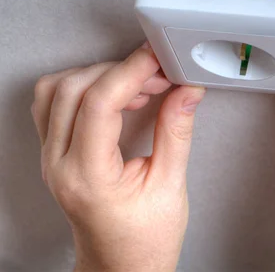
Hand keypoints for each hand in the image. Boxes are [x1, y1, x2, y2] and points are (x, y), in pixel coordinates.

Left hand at [31, 43, 205, 271]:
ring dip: (97, 75)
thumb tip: (186, 92)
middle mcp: (60, 164)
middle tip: (157, 74)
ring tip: (137, 85)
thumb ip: (176, 131)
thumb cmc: (143, 240)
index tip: (157, 58)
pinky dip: (83, 88)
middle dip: (119, 70)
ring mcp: (52, 158)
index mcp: (88, 176)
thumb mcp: (170, 185)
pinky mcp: (55, 154)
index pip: (99, 104)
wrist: (121, 266)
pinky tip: (114, 96)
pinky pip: (53, 104)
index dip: (131, 72)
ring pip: (55, 91)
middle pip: (73, 89)